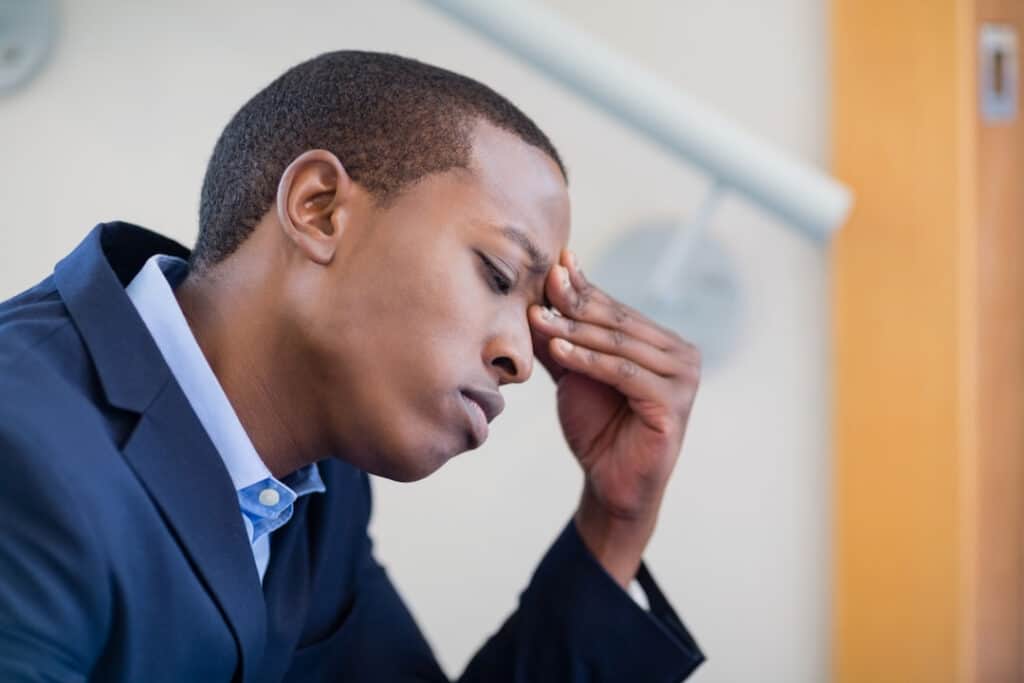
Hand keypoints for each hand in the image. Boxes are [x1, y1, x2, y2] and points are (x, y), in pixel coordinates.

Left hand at [528, 249, 700, 586]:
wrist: (609, 482)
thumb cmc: (596, 426)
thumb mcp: (575, 373)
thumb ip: (564, 336)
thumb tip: (545, 290)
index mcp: (663, 342)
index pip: (616, 309)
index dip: (583, 288)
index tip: (554, 265)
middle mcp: (681, 354)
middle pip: (618, 322)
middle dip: (575, 304)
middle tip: (543, 285)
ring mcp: (684, 378)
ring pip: (620, 345)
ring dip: (575, 331)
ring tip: (539, 319)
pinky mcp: (674, 403)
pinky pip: (624, 373)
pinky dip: (590, 360)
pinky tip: (560, 350)